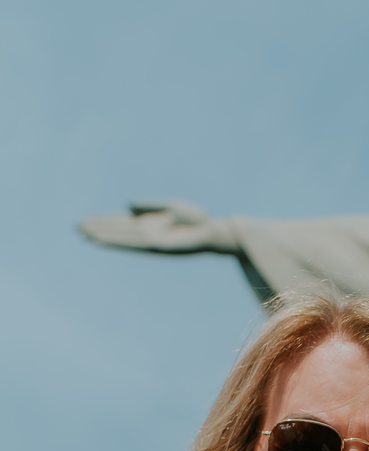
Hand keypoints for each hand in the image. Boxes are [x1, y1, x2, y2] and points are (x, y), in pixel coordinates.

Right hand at [78, 200, 236, 252]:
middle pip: (117, 230)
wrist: (211, 230)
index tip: (87, 220)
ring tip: (84, 233)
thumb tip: (127, 205)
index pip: (121, 222)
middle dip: (98, 228)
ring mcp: (150, 239)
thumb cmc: (195, 218)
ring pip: (121, 237)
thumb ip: (149, 205)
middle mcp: (146, 232)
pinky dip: (118, 241)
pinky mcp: (156, 245)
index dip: (104, 221)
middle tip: (76, 227)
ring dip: (103, 235)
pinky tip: (106, 240)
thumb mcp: (170, 206)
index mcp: (148, 222)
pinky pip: (133, 243)